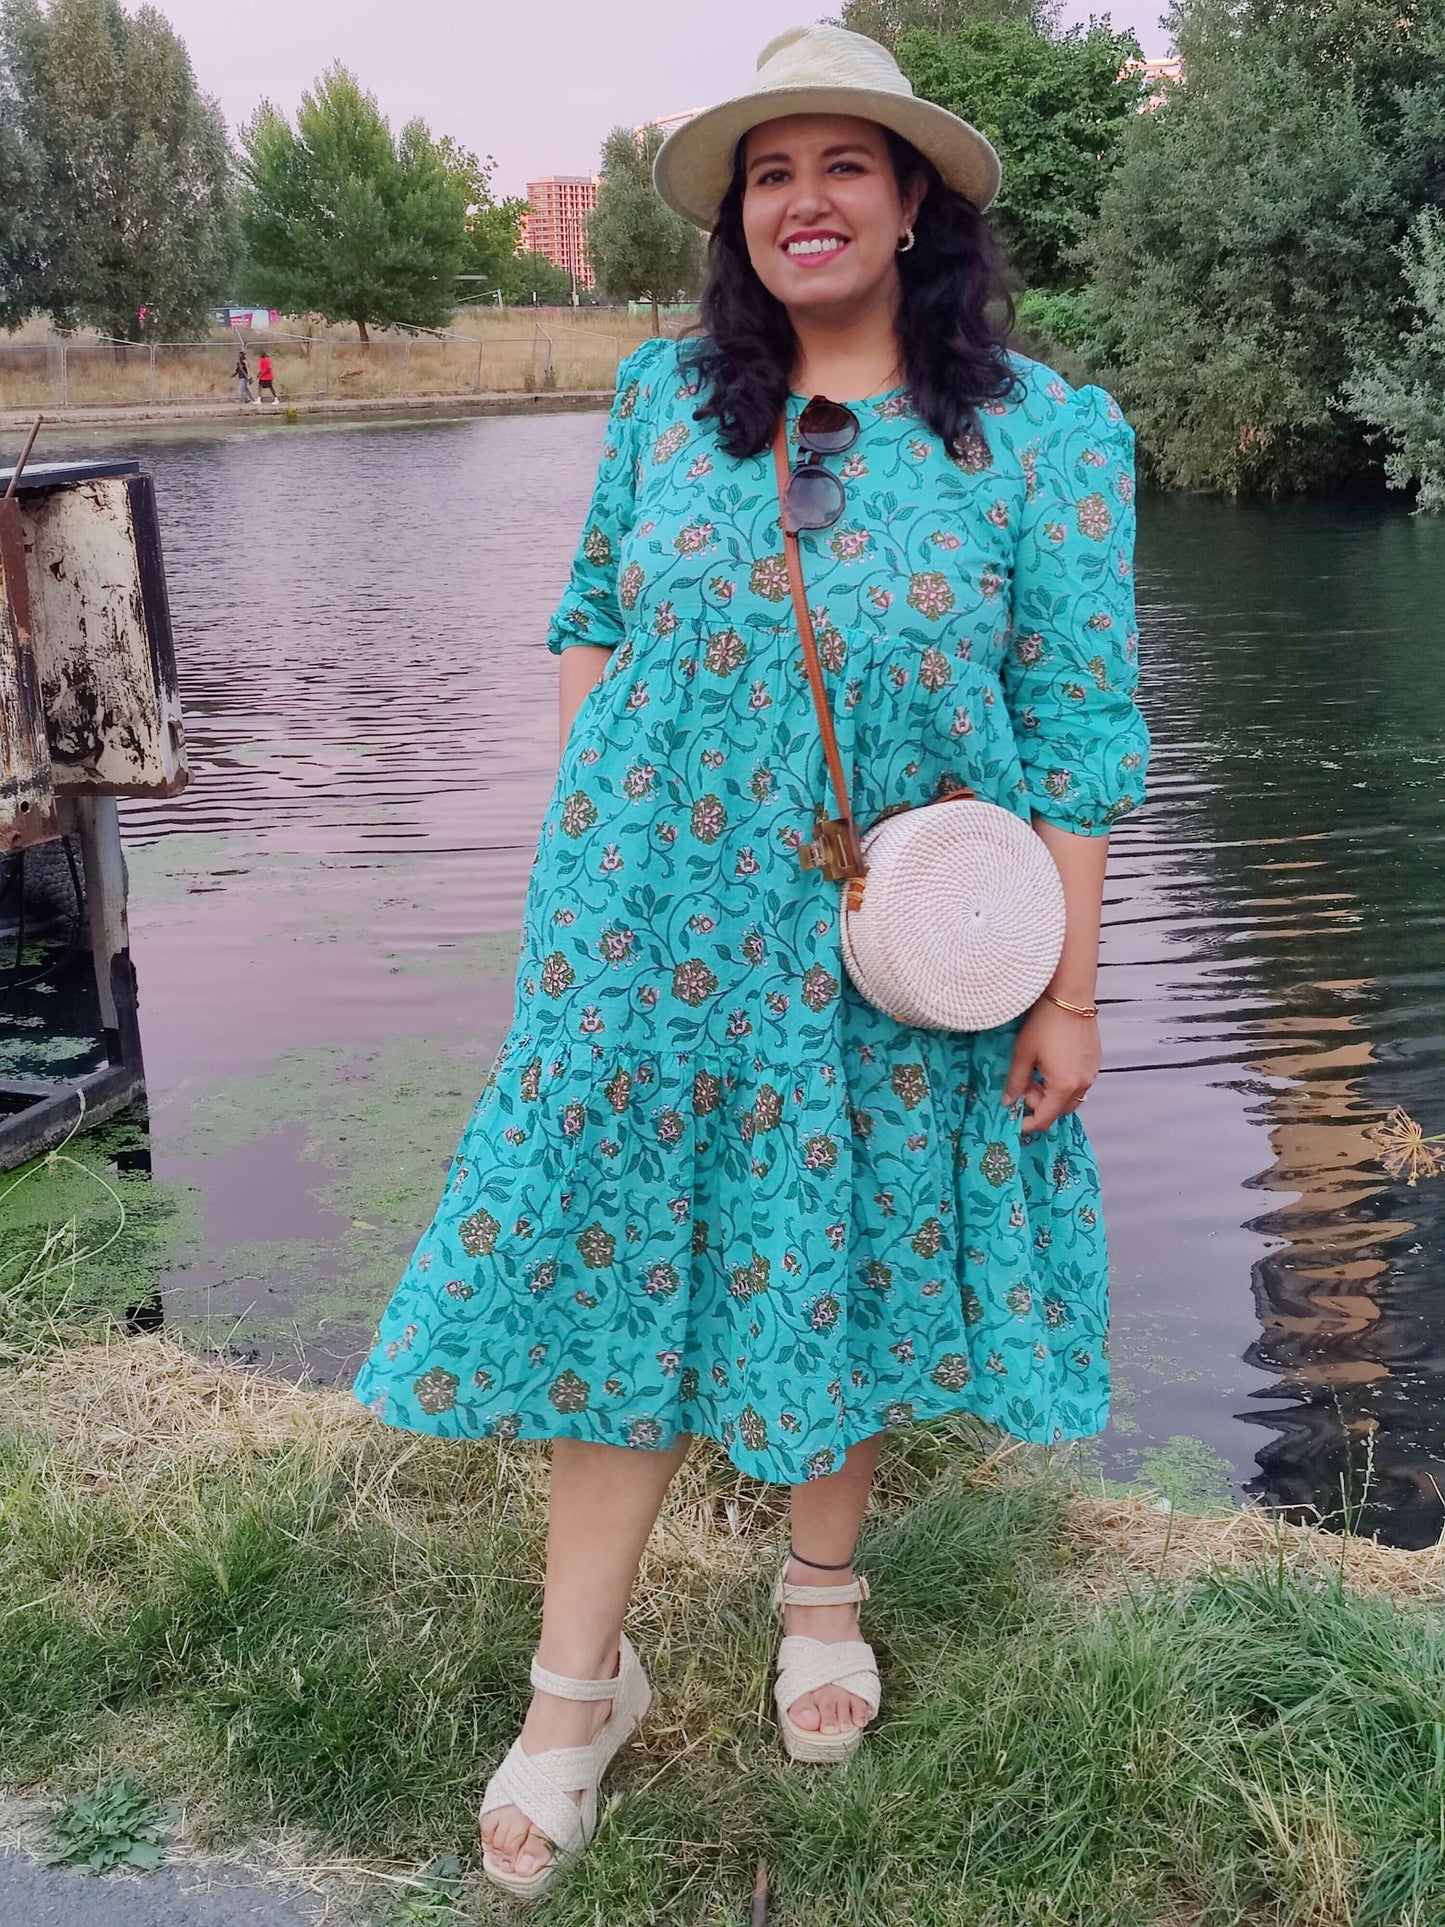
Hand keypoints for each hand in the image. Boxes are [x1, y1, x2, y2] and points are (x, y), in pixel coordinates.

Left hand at [1003, 999, 1100, 1134]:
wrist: (1070, 997)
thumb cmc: (1044, 1024)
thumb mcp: (1023, 1054)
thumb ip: (1015, 1082)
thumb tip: (1007, 1102)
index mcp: (1063, 1087)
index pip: (1045, 1119)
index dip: (1028, 1123)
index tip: (1014, 1118)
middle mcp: (1082, 1084)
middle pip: (1059, 1110)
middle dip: (1040, 1104)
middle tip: (1025, 1085)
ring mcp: (1092, 1073)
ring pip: (1070, 1097)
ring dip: (1052, 1094)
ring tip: (1037, 1072)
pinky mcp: (1095, 1061)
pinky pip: (1079, 1082)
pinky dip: (1064, 1082)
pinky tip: (1051, 1063)